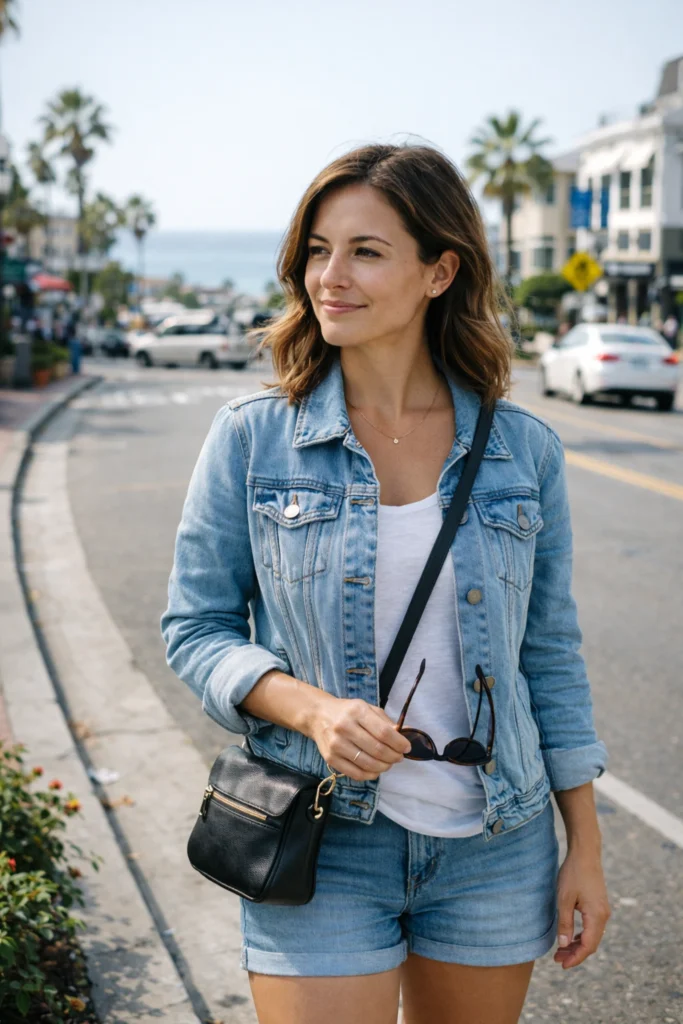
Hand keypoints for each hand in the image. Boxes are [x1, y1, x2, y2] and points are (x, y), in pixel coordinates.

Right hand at [307, 694, 410, 780]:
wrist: (318, 715)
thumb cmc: (347, 711)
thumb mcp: (367, 708)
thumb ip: (386, 722)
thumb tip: (408, 733)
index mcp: (357, 711)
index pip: (384, 732)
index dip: (399, 743)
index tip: (407, 747)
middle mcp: (345, 727)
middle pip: (377, 750)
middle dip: (394, 757)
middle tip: (399, 757)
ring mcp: (336, 744)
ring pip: (368, 764)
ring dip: (384, 767)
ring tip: (388, 763)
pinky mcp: (330, 758)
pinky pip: (356, 773)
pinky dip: (371, 775)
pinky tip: (376, 769)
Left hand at [554, 845, 610, 968]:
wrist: (585, 854)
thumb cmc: (573, 874)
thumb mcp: (564, 899)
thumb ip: (565, 923)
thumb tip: (563, 946)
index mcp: (596, 916)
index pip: (588, 946)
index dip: (575, 958)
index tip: (562, 965)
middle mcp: (603, 916)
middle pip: (591, 943)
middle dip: (575, 954)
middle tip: (557, 959)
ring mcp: (603, 911)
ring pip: (592, 936)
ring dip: (578, 945)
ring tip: (561, 951)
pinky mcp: (599, 906)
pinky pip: (592, 927)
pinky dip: (582, 935)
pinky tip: (570, 937)